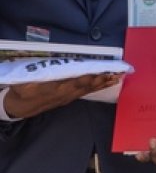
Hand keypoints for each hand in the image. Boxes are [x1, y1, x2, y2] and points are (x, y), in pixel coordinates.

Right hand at [3, 73, 120, 118]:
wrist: (20, 106)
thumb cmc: (23, 90)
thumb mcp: (27, 81)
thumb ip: (41, 75)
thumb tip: (55, 66)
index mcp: (56, 88)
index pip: (77, 82)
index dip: (90, 78)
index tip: (101, 72)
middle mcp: (66, 93)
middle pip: (87, 85)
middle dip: (102, 79)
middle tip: (118, 73)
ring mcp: (69, 96)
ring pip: (89, 89)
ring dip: (104, 83)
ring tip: (118, 77)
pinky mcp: (70, 98)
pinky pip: (87, 92)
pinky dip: (98, 87)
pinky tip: (108, 83)